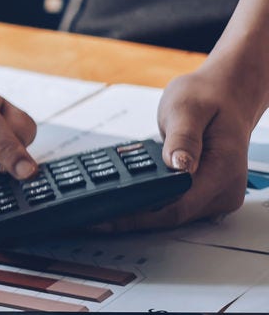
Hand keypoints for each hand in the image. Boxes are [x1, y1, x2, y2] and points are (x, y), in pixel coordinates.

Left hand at [99, 64, 261, 231]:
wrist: (227, 95)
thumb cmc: (209, 97)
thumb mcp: (188, 109)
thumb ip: (183, 138)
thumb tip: (179, 165)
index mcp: (223, 170)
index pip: (178, 206)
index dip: (138, 216)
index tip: (105, 216)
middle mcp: (223, 189)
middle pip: (171, 217)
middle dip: (129, 219)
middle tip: (88, 218)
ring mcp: (215, 196)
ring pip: (170, 215)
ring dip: (135, 214)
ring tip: (97, 212)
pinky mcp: (204, 195)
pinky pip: (172, 205)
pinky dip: (147, 204)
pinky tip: (120, 202)